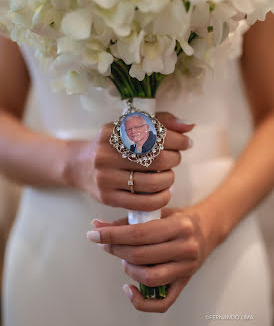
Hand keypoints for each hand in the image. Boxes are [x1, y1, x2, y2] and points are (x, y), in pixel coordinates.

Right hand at [63, 113, 194, 210]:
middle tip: (175, 159)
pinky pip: (143, 203)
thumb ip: (160, 122)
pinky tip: (164, 192)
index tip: (185, 142)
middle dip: (174, 159)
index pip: (154, 134)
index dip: (177, 139)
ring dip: (169, 179)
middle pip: (156, 159)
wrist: (79, 165)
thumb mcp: (129, 127)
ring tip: (168, 175)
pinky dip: (161, 199)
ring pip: (152, 183)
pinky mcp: (107, 198)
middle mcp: (106, 154)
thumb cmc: (112, 145)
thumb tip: (188, 126)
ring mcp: (105, 178)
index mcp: (113, 132)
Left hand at [87, 201, 220, 312]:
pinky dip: (141, 301)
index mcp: (179, 226)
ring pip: (150, 278)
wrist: (207, 228)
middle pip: (141, 255)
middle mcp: (185, 247)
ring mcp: (186, 268)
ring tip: (124, 260)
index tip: (94, 234)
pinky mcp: (185, 282)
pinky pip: (162, 302)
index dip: (113, 235)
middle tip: (104, 244)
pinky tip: (130, 288)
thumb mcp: (158, 212)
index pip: (139, 233)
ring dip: (129, 270)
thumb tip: (97, 226)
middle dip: (116, 249)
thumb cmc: (179, 219)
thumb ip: (129, 220)